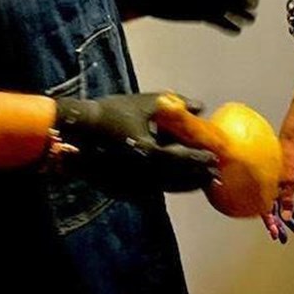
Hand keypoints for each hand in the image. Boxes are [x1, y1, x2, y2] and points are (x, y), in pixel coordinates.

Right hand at [54, 94, 217, 192]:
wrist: (77, 132)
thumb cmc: (111, 113)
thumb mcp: (145, 103)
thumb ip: (175, 105)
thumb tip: (200, 107)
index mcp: (150, 152)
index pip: (183, 160)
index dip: (201, 160)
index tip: (215, 159)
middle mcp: (143, 172)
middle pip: (179, 179)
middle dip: (198, 177)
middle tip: (214, 174)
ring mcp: (133, 183)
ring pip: (167, 187)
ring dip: (186, 185)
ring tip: (201, 182)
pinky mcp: (125, 189)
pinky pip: (153, 189)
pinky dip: (168, 186)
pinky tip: (176, 183)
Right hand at [263, 133, 293, 241]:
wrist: (292, 137)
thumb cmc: (289, 154)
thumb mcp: (292, 179)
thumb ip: (288, 199)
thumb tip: (285, 218)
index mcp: (268, 188)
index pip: (266, 211)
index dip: (271, 224)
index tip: (275, 235)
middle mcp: (269, 187)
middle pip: (272, 212)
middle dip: (278, 226)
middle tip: (282, 239)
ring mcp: (276, 184)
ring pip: (278, 206)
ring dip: (285, 218)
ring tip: (292, 230)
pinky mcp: (283, 180)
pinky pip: (284, 197)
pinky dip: (289, 207)